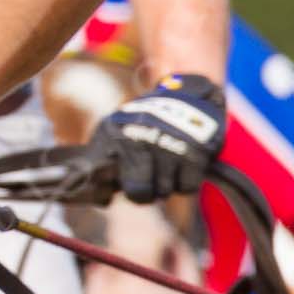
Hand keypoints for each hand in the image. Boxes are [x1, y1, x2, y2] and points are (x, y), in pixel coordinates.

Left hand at [89, 73, 225, 202]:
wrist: (185, 95)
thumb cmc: (144, 122)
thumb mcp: (115, 129)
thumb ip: (102, 158)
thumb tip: (100, 198)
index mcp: (114, 134)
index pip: (101, 176)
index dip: (108, 189)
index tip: (115, 189)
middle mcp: (139, 139)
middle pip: (138, 194)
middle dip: (144, 192)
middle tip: (148, 178)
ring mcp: (167, 146)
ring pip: (164, 192)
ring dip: (166, 184)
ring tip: (166, 164)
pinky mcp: (194, 153)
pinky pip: (186, 187)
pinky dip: (186, 181)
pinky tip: (182, 163)